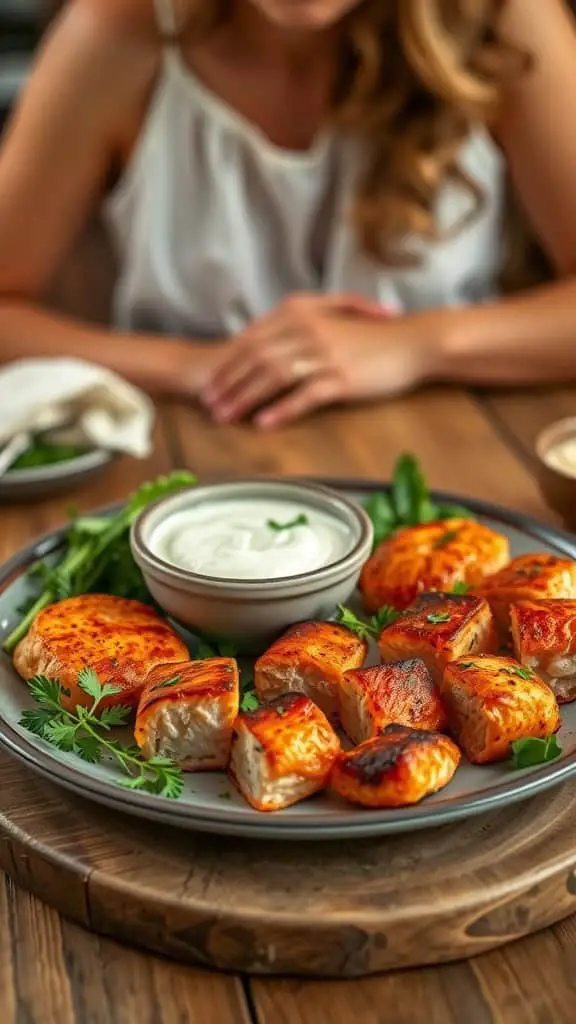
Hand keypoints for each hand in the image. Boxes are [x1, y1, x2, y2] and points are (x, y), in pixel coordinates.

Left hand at [201, 294, 437, 428]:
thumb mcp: (331, 323)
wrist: (412, 342)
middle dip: (229, 383)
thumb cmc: (373, 338)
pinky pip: (304, 395)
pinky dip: (280, 410)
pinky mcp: (342, 377)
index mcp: (302, 314)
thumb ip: (298, 331)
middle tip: (209, 405)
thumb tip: (267, 351)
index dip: (229, 364)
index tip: (211, 384)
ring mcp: (325, 353)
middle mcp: (309, 330)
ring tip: (226, 417)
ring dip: (245, 398)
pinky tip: (263, 424)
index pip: (253, 340)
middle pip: (256, 358)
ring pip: (273, 376)